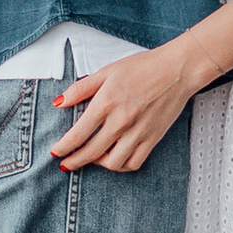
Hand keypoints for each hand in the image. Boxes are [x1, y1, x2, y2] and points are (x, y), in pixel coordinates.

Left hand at [48, 41, 202, 174]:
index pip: (78, 134)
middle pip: (91, 152)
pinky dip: (121, 166)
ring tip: (91, 159)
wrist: (177, 70)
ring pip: (112, 162)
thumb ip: (81, 88)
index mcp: (106, 102)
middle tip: (66, 164)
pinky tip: (114, 159)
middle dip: (74, 161)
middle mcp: (121, 121)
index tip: (55, 152)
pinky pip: (134, 163)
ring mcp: (138, 132)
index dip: (63, 147)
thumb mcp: (107, 71)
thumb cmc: (143, 67)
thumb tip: (59, 103)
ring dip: (97, 164)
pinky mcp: (152, 139)